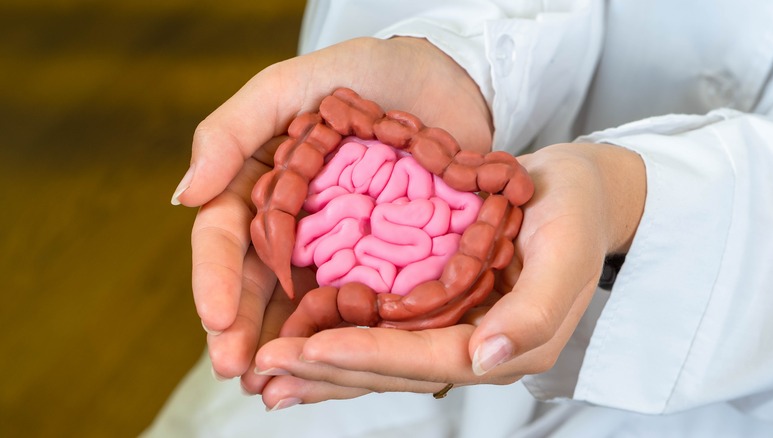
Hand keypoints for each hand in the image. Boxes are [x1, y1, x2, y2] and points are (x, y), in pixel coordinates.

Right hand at [175, 36, 492, 377]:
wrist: (450, 78)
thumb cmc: (366, 71)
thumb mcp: (294, 83)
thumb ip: (235, 129)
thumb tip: (185, 195)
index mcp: (263, 184)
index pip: (226, 236)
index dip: (215, 278)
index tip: (217, 319)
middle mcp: (295, 224)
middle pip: (258, 283)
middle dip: (243, 329)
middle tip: (238, 371)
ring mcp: (340, 247)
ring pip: (303, 304)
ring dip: (283, 347)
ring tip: (271, 386)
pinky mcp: (387, 260)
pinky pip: (360, 302)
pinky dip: (343, 337)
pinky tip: (332, 368)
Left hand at [248, 142, 645, 409]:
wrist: (577, 194)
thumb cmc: (576, 214)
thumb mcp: (566, 250)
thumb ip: (535, 311)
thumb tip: (486, 359)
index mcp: (505, 344)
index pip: (427, 360)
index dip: (368, 356)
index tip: (308, 349)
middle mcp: (473, 350)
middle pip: (393, 371)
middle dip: (327, 371)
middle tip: (263, 370)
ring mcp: (452, 334)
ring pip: (380, 361)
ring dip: (324, 371)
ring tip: (268, 378)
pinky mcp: (437, 313)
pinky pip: (383, 335)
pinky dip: (341, 342)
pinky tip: (302, 348)